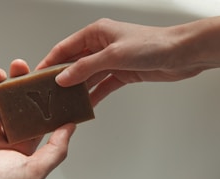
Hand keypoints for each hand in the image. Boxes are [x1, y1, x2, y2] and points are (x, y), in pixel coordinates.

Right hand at [0, 59, 75, 178]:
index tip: (47, 82)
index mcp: (19, 145)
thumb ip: (56, 149)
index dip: (41, 100)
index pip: (35, 117)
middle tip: (22, 68)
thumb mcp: (33, 171)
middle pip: (13, 102)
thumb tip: (71, 128)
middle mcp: (1, 134)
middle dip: (18, 84)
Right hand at [37, 18, 200, 105]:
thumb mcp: (113, 55)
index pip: (65, 48)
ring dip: (78, 88)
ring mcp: (111, 60)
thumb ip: (86, 67)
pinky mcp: (122, 73)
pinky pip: (103, 85)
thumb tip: (63, 78)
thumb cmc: (152, 44)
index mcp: (96, 33)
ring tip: (64, 102)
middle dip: (63, 77)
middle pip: (75, 63)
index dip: (50, 61)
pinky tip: (86, 105)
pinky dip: (95, 95)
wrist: (181, 54)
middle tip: (49, 92)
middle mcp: (102, 45)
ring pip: (88, 76)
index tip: (37, 75)